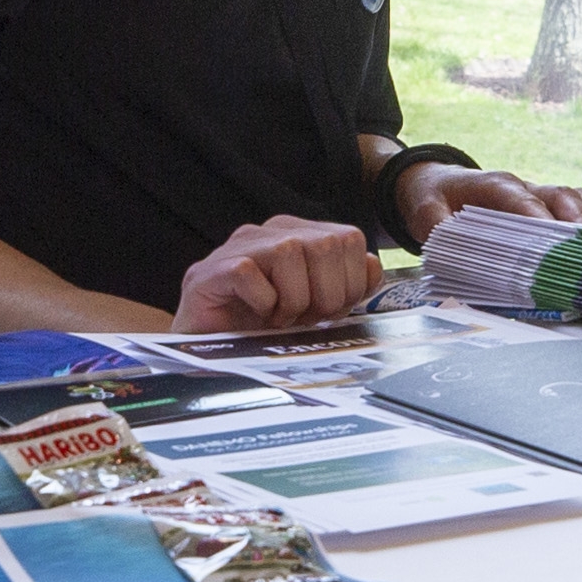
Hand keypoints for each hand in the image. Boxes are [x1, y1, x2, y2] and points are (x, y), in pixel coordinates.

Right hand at [176, 214, 382, 331]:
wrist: (208, 349)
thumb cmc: (263, 325)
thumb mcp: (316, 306)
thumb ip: (347, 284)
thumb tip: (372, 267)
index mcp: (300, 234)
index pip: (349, 239)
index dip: (350, 282)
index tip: (330, 310)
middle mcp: (271, 232)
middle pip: (325, 244)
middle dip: (325, 294)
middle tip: (305, 317)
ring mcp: (239, 247)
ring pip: (289, 252)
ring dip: (292, 300)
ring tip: (278, 318)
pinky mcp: (212, 270)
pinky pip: (249, 274)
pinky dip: (261, 303)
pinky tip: (255, 315)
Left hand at [390, 160, 581, 241]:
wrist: (435, 183)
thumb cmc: (434, 197)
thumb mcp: (424, 211)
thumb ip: (436, 228)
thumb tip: (452, 247)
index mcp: (494, 185)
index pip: (524, 201)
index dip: (541, 221)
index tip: (554, 244)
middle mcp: (522, 187)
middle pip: (559, 197)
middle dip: (576, 223)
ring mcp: (536, 195)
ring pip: (573, 200)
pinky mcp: (543, 205)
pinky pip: (575, 207)